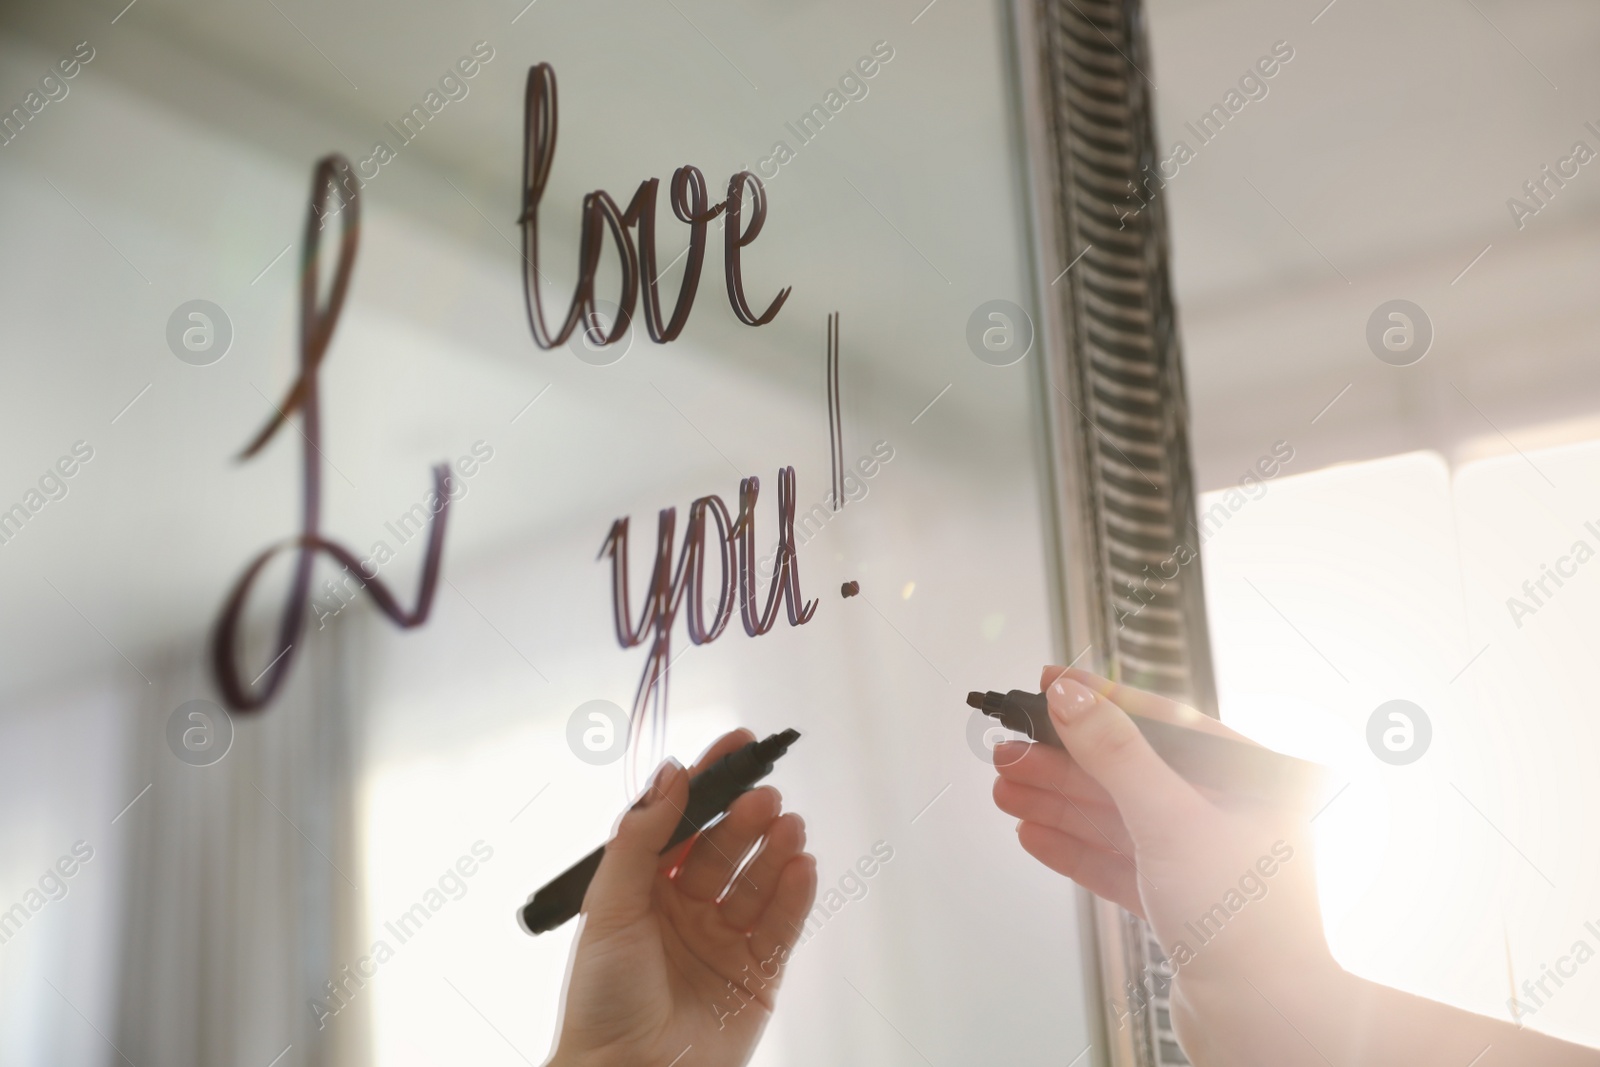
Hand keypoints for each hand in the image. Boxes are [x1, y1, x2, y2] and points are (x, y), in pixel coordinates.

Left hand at [548, 729, 816, 1066]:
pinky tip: (802, 865)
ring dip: (775, 849)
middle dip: (745, 817)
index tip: (736, 745)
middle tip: (764, 797)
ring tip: (789, 826)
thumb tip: (668, 775)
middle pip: (725, 846)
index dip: (709, 781)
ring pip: (758, 880)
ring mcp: (723, 940)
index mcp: (644, 889)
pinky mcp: (756, 974)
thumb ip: (640, 837)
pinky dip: (796, 892)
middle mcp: (685, 909)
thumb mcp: (611, 905)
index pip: (682, 821)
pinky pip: (782, 923)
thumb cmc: (603, 998)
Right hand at [991, 667, 1334, 1063]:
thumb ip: (1116, 754)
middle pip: (1132, 771)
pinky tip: (1035, 831)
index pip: (1165, 722)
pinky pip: (1118, 861)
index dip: (1101, 700)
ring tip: (1008, 784)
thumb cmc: (1248, 926)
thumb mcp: (1171, 819)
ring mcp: (1204, 860)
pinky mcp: (1179, 902)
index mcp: (1253, 780)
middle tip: (1011, 745)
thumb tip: (1074, 698)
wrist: (1260, 1022)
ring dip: (1058, 800)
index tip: (1053, 683)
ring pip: (1117, 817)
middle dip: (1064, 760)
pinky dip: (1074, 846)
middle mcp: (1232, 814)